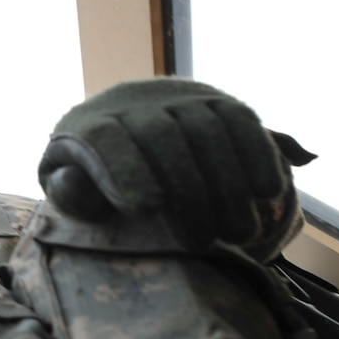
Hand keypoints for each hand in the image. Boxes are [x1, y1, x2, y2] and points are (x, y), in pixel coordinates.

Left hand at [38, 78, 312, 259]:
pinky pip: (241, 121)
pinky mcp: (215, 100)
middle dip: (186, 191)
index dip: (124, 170)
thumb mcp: (74, 194)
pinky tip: (268, 192)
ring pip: (206, 128)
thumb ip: (70, 192)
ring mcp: (176, 96)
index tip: (143, 208)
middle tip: (201, 242)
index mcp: (85, 124)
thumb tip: (72, 178)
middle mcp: (132, 100)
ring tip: (238, 232)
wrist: (123, 136)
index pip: (104, 139)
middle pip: (161, 136)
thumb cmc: (91, 181)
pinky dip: (258, 154)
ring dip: (229, 181)